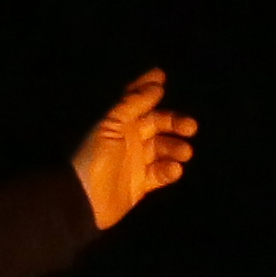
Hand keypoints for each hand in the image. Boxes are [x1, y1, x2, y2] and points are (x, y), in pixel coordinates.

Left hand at [71, 68, 200, 229]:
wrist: (84, 199)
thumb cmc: (96, 157)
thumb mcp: (111, 126)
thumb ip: (133, 105)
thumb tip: (157, 85)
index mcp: (118, 122)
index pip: (135, 100)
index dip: (147, 88)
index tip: (162, 77)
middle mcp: (128, 138)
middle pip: (156, 124)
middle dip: (174, 123)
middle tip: (191, 127)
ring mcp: (135, 161)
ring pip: (163, 148)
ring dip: (175, 148)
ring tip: (184, 153)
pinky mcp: (141, 184)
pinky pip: (160, 173)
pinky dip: (169, 170)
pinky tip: (173, 170)